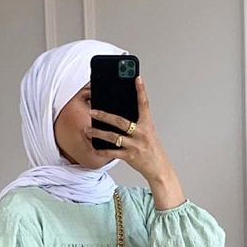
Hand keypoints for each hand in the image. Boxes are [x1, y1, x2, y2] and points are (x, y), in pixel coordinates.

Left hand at [86, 76, 184, 205]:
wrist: (159, 168)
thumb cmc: (152, 150)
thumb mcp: (148, 133)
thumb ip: (136, 124)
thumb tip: (119, 116)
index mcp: (147, 125)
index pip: (144, 104)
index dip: (141, 91)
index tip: (137, 78)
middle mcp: (141, 133)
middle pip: (120, 121)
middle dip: (104, 115)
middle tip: (92, 110)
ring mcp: (135, 145)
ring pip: (113, 137)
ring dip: (98, 133)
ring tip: (87, 129)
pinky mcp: (130, 156)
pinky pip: (113, 153)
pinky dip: (102, 151)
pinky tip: (94, 148)